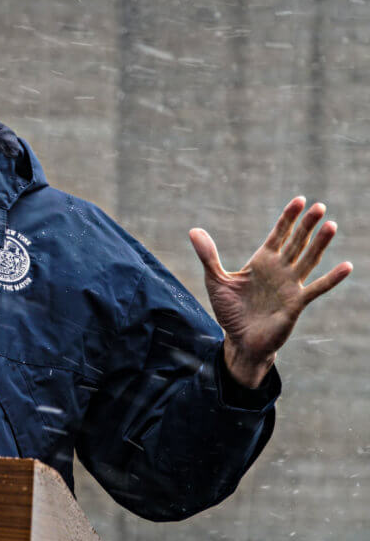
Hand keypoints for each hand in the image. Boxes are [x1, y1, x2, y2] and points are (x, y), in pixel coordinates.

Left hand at [189, 197, 352, 387]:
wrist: (240, 340)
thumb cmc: (230, 310)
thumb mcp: (216, 280)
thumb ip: (208, 256)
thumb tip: (194, 230)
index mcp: (262, 261)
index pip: (278, 234)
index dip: (288, 218)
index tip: (300, 200)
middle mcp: (279, 270)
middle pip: (296, 242)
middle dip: (307, 225)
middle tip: (319, 206)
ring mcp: (290, 285)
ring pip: (308, 260)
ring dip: (319, 244)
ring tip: (331, 225)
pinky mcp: (295, 303)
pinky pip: (316, 288)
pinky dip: (331, 278)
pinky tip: (346, 266)